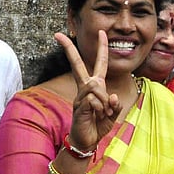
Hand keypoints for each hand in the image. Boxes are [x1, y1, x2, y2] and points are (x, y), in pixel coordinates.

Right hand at [54, 31, 122, 150]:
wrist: (87, 141)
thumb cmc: (98, 125)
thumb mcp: (113, 114)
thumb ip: (115, 104)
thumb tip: (112, 96)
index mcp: (94, 87)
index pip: (98, 64)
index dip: (101, 48)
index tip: (101, 32)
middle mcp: (84, 89)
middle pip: (77, 65)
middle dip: (68, 49)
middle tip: (57, 34)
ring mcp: (80, 96)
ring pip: (95, 87)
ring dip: (104, 101)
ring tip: (104, 113)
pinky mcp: (78, 106)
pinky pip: (93, 100)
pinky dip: (101, 108)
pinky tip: (98, 115)